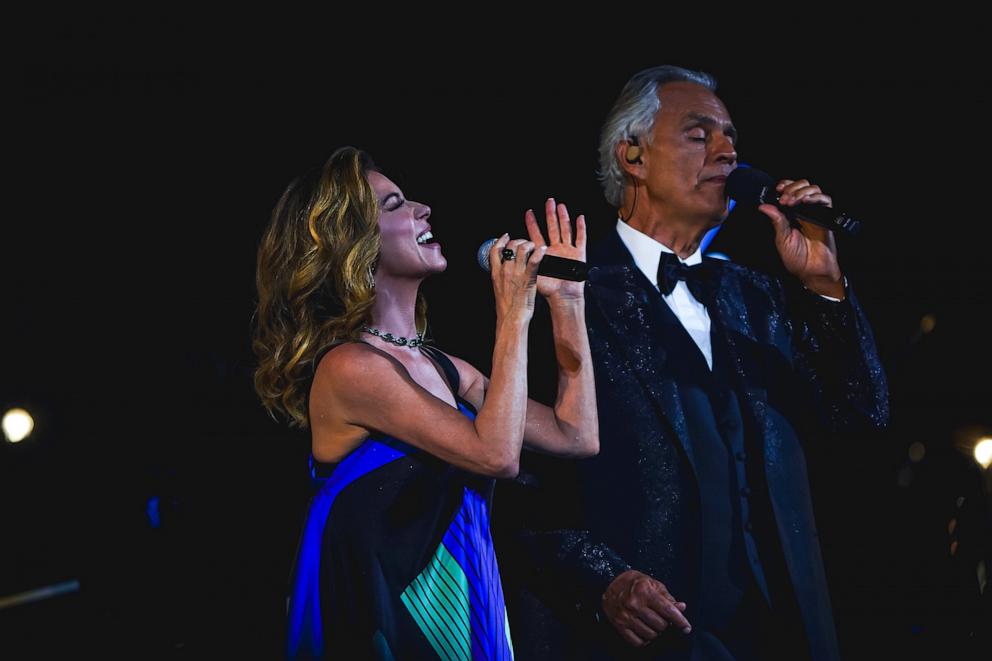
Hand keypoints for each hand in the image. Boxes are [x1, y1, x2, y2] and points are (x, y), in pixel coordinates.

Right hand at [488, 233, 546, 323]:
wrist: (511, 318)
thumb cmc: (507, 307)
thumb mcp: (498, 289)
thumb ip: (501, 277)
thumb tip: (505, 270)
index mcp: (495, 273)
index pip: (495, 250)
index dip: (501, 240)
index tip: (506, 236)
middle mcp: (504, 270)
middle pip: (510, 246)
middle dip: (518, 241)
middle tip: (525, 244)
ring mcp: (516, 273)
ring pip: (521, 249)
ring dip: (529, 244)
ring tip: (534, 247)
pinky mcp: (527, 278)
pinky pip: (534, 260)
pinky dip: (539, 252)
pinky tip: (543, 250)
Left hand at [525, 197, 585, 302]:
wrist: (563, 298)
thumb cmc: (548, 290)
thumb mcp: (534, 273)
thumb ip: (528, 262)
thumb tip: (518, 252)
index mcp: (544, 254)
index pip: (536, 235)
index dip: (532, 223)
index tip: (528, 212)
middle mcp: (556, 250)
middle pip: (553, 227)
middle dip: (550, 214)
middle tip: (548, 201)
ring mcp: (567, 251)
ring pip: (565, 230)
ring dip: (563, 217)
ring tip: (560, 206)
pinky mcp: (578, 254)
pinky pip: (580, 238)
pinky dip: (580, 228)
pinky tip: (579, 218)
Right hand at [601, 570, 690, 646]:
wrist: (610, 583)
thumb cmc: (634, 583)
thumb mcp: (653, 584)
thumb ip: (668, 597)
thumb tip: (681, 608)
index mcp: (645, 591)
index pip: (668, 610)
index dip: (680, 621)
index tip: (686, 627)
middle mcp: (634, 604)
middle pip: (661, 625)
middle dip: (666, 624)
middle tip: (663, 619)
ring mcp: (626, 616)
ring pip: (651, 635)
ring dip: (655, 632)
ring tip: (652, 623)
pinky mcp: (619, 625)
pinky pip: (638, 642)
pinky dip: (644, 640)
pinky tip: (644, 631)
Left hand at [758, 178, 844, 298]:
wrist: (812, 271)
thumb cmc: (797, 258)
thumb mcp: (782, 238)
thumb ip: (776, 220)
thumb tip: (763, 206)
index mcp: (791, 214)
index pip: (789, 191)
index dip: (785, 186)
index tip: (777, 189)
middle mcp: (804, 211)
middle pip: (802, 186)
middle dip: (792, 187)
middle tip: (784, 199)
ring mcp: (816, 213)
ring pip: (813, 189)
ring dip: (801, 191)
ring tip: (792, 201)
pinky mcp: (826, 217)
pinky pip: (825, 200)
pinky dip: (816, 197)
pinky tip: (806, 201)